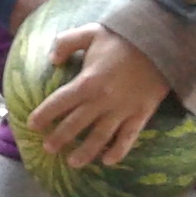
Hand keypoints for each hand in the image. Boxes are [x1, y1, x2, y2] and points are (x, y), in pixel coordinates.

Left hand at [25, 26, 172, 168]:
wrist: (163, 42)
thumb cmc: (125, 37)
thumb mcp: (91, 33)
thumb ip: (67, 43)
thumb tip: (52, 60)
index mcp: (87, 82)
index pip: (59, 102)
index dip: (44, 114)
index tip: (32, 124)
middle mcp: (102, 100)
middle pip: (75, 124)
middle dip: (60, 138)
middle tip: (47, 148)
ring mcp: (122, 110)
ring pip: (100, 137)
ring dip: (85, 152)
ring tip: (72, 163)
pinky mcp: (141, 114)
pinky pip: (128, 137)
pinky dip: (119, 151)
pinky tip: (108, 161)